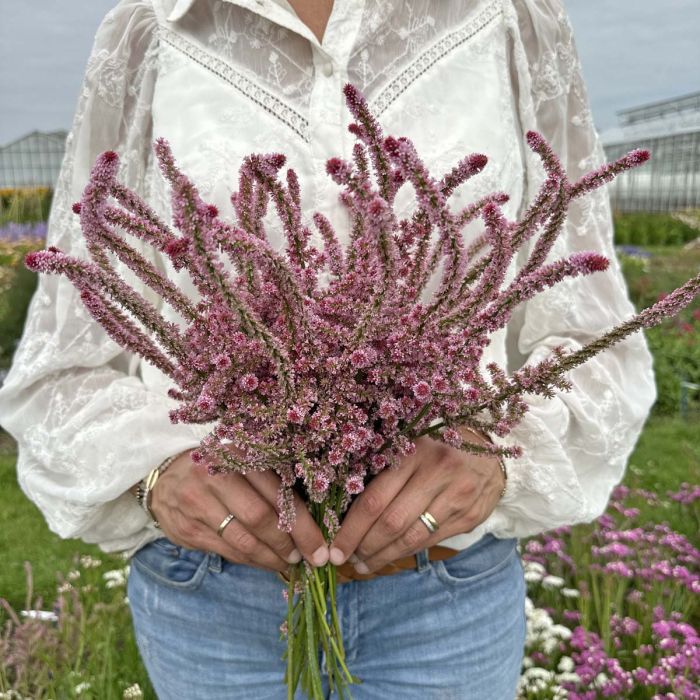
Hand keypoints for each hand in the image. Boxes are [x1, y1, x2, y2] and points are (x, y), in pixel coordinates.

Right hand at [150, 449, 329, 573]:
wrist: (164, 477)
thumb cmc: (218, 468)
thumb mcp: (243, 462)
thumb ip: (271, 481)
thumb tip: (313, 516)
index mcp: (238, 455)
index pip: (277, 493)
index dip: (302, 524)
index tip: (320, 545)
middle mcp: (216, 477)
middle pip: (260, 518)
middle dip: (290, 543)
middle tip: (309, 558)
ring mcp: (198, 504)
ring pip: (243, 540)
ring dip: (272, 557)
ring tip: (290, 563)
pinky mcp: (188, 530)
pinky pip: (227, 552)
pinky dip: (252, 561)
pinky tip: (267, 563)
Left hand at [328, 430, 505, 573]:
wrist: (489, 454)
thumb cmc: (436, 449)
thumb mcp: (409, 447)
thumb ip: (384, 471)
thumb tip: (344, 509)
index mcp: (413, 452)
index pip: (375, 498)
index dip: (352, 528)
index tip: (334, 547)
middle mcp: (437, 474)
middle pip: (392, 522)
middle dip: (364, 546)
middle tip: (345, 557)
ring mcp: (457, 497)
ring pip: (412, 538)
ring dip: (383, 556)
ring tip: (363, 564)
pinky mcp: (469, 517)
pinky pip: (430, 541)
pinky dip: (405, 552)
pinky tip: (389, 557)